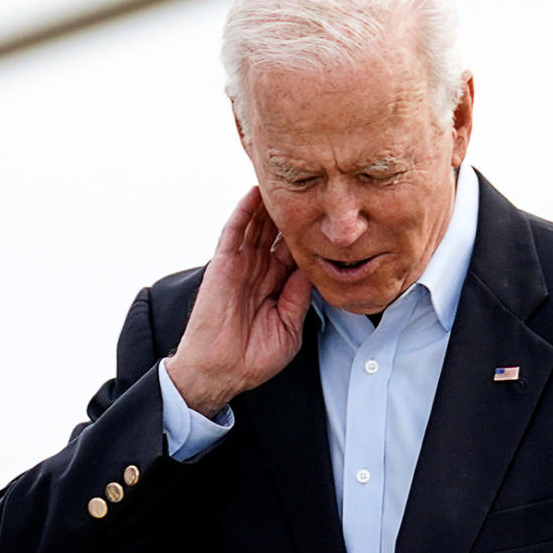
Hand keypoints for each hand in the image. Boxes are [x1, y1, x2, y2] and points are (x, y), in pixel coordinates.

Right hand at [165, 186, 311, 416]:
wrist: (221, 371)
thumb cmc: (254, 357)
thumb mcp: (289, 326)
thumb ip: (299, 296)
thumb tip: (313, 268)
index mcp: (278, 285)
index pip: (297, 251)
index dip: (312, 234)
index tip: (330, 216)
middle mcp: (261, 270)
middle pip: (279, 232)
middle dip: (294, 212)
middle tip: (312, 188)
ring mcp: (242, 265)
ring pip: (258, 225)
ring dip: (270, 204)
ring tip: (287, 181)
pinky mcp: (223, 264)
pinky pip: (233, 232)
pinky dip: (244, 211)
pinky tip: (255, 193)